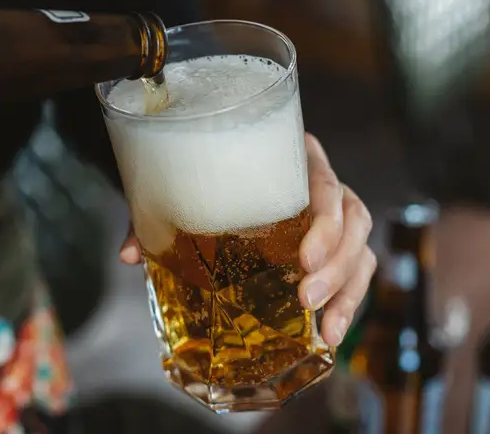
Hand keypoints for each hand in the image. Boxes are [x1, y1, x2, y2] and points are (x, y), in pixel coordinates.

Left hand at [119, 132, 375, 347]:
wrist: (211, 167)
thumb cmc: (204, 175)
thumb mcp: (182, 188)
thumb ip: (156, 216)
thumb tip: (128, 256)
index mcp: (290, 157)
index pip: (324, 181)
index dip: (324, 220)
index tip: (304, 257)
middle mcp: (320, 182)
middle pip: (353, 217)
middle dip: (336, 262)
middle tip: (305, 296)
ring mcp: (333, 214)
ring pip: (361, 246)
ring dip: (347, 287)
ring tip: (323, 323)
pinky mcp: (335, 244)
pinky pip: (357, 270)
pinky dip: (348, 301)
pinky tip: (330, 332)